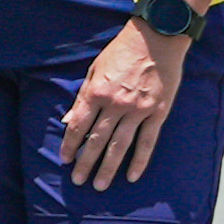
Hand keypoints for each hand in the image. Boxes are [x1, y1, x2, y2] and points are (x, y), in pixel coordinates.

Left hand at [58, 20, 186, 186]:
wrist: (156, 38)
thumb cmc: (121, 52)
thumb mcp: (94, 70)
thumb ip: (82, 97)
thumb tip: (68, 121)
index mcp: (96, 92)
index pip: (78, 126)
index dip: (70, 145)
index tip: (65, 160)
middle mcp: (115, 104)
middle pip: (96, 140)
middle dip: (85, 163)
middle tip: (78, 181)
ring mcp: (138, 110)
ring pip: (120, 146)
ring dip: (108, 167)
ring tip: (99, 185)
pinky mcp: (158, 112)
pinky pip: (147, 142)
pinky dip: (139, 161)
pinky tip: (131, 176)